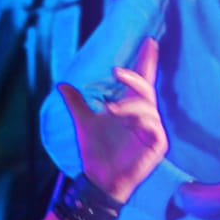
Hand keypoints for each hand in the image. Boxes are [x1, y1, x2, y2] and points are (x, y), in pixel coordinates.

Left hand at [61, 37, 165, 202]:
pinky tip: (125, 121)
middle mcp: (145, 116)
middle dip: (133, 78)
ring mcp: (153, 130)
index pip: (141, 81)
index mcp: (131, 108)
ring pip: (148, 107)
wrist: (98, 178)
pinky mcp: (158, 144)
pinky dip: (140, 121)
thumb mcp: (83, 123)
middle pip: (146, 89)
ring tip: (109, 109)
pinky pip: (154, 126)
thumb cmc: (95, 151)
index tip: (149, 41)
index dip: (146, 62)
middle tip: (115, 71)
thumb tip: (61, 84)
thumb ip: (76, 103)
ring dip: (129, 104)